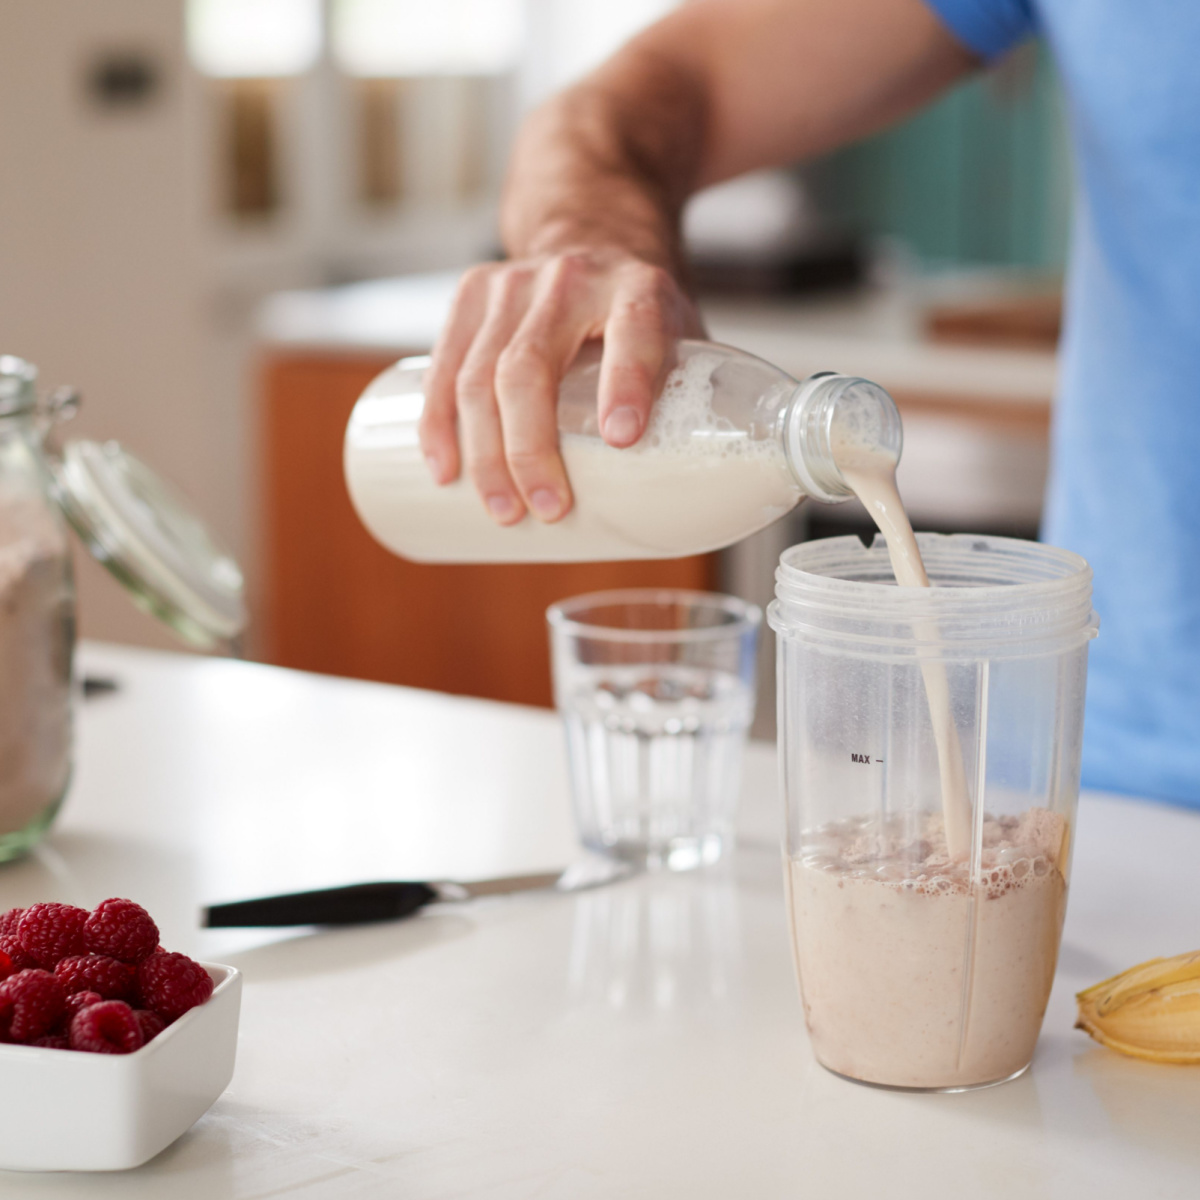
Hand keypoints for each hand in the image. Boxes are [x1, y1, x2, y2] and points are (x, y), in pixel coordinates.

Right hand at [419, 248, 702, 524]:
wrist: (593, 235)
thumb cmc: (640, 313)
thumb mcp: (681, 336)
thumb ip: (687, 398)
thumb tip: (693, 496)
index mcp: (638, 287)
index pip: (633, 330)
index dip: (626, 382)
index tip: (623, 438)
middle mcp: (572, 278)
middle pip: (530, 367)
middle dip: (531, 449)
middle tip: (547, 509)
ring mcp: (513, 283)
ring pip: (479, 374)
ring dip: (485, 453)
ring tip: (504, 509)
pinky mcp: (470, 293)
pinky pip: (442, 366)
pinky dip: (439, 424)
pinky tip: (445, 468)